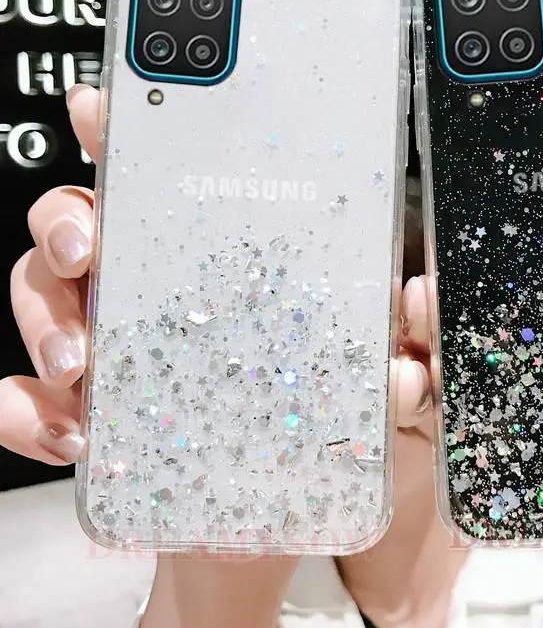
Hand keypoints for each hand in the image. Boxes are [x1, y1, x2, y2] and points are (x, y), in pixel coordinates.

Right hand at [0, 85, 438, 627]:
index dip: (124, 132)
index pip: (166, 176)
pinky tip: (71, 433)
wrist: (287, 520)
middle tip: (89, 248)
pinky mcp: (94, 417)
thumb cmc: (334, 433)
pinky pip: (27, 402)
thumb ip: (412, 340)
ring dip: (44, 317)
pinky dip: (29, 412)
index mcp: (223, 257)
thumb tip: (419, 298)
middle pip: (78, 220)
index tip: (101, 106)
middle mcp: (157, 289)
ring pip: (39, 297)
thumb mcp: (388, 381)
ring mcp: (119, 349)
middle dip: (66, 222)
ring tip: (83, 362)